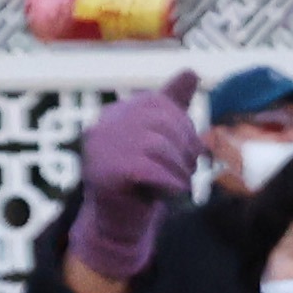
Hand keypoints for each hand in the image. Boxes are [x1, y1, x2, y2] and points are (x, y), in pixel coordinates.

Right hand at [66, 75, 201, 292]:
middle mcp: (103, 124)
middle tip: (181, 171)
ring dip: (178, 171)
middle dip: (184, 149)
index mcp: (117, 112)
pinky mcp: (104, 172)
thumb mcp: (162, 137)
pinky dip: (169, 184)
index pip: (161, 104)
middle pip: (163, 122)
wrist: (120, 222)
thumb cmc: (145, 179)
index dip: (182, 130)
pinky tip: (165, 193)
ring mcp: (100, 148)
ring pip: (159, 147)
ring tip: (172, 184)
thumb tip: (192, 71)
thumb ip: (173, 105)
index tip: (182, 152)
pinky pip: (151, 170)